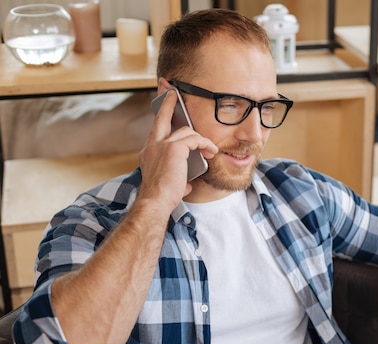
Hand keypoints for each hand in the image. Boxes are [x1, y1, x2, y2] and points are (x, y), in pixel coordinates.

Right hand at [138, 89, 218, 211]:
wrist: (155, 202)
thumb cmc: (162, 197)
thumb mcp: (170, 182)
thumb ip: (177, 176)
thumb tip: (187, 183)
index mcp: (149, 152)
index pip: (156, 129)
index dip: (161, 116)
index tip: (164, 104)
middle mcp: (152, 145)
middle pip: (161, 116)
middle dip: (166, 101)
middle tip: (171, 91)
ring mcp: (161, 144)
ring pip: (185, 130)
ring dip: (201, 139)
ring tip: (210, 150)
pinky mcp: (173, 148)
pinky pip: (194, 139)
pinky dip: (205, 144)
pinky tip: (210, 152)